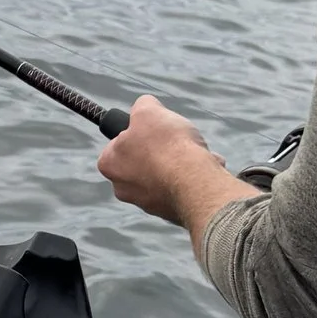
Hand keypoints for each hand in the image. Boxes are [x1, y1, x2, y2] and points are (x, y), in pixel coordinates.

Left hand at [96, 94, 256, 249]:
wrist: (195, 184)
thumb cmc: (167, 146)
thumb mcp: (148, 110)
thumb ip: (142, 106)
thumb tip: (144, 106)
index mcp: (110, 165)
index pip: (119, 142)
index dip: (139, 130)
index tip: (154, 127)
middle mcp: (123, 188)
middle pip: (145, 158)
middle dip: (165, 147)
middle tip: (178, 139)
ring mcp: (147, 203)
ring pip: (167, 173)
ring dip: (184, 161)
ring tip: (198, 153)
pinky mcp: (171, 211)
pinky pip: (183, 187)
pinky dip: (194, 176)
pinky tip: (206, 168)